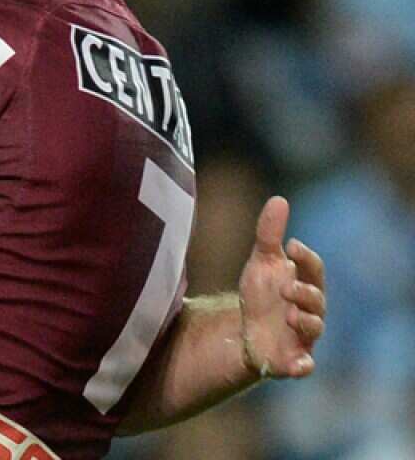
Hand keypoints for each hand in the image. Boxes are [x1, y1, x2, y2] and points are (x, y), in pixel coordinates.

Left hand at [237, 196, 325, 378]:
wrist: (247, 331)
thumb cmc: (263, 293)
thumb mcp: (261, 262)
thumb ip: (269, 234)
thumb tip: (279, 199)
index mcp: (305, 283)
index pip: (313, 269)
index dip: (307, 258)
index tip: (293, 245)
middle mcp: (310, 309)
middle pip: (317, 300)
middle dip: (306, 293)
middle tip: (287, 287)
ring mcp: (303, 335)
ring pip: (314, 329)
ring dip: (305, 321)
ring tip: (289, 314)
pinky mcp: (293, 358)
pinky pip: (305, 365)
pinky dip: (304, 366)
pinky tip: (300, 366)